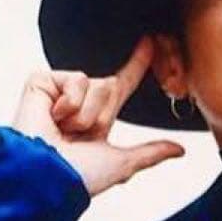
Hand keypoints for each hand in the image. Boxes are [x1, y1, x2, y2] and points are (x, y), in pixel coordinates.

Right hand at [11, 36, 184, 197]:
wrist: (47, 176)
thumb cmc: (79, 177)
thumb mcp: (122, 164)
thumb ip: (150, 153)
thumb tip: (179, 150)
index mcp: (97, 121)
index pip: (121, 87)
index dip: (136, 66)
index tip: (151, 42)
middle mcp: (80, 104)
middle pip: (112, 86)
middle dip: (103, 115)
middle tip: (80, 137)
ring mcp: (60, 92)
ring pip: (97, 83)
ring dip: (87, 114)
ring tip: (65, 131)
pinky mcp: (42, 83)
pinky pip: (76, 80)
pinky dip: (70, 103)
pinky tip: (53, 119)